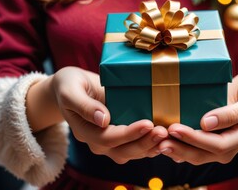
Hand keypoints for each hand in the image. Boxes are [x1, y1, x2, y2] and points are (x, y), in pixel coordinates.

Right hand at [30, 66, 167, 162]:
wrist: (72, 88)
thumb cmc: (69, 85)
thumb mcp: (71, 90)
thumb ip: (84, 106)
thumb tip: (103, 119)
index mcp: (85, 131)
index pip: (108, 138)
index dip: (129, 134)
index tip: (148, 124)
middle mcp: (99, 141)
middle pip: (124, 150)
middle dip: (145, 142)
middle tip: (163, 132)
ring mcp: (112, 141)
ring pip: (133, 152)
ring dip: (151, 146)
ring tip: (168, 136)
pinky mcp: (122, 136)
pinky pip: (138, 145)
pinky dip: (152, 144)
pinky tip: (167, 138)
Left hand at [158, 66, 237, 163]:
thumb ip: (232, 113)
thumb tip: (206, 124)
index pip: (218, 144)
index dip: (195, 139)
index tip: (174, 128)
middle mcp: (234, 144)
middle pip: (205, 154)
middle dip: (181, 149)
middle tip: (160, 142)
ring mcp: (224, 141)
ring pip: (199, 153)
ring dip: (178, 150)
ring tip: (158, 144)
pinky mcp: (215, 135)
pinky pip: (197, 146)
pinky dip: (182, 146)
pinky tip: (166, 142)